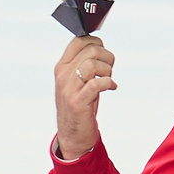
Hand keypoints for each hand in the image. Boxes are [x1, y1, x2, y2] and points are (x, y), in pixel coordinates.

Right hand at [52, 36, 116, 161]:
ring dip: (108, 70)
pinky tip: (112, 87)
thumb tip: (99, 45)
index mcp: (61, 66)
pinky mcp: (78, 102)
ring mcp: (69, 88)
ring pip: (93, 64)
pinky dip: (109, 83)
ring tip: (108, 80)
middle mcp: (63, 75)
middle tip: (109, 70)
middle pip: (91, 50)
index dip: (96, 42)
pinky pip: (97, 84)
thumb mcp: (76, 80)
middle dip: (107, 57)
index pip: (79, 40)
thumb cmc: (79, 103)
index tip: (102, 55)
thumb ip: (83, 62)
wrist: (72, 132)